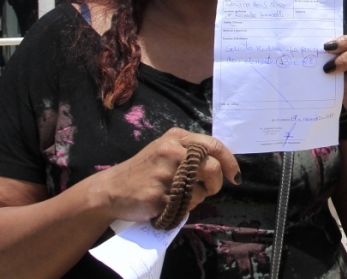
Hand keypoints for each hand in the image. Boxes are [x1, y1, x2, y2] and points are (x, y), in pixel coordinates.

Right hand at [88, 128, 241, 221]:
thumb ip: (191, 150)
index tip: (234, 176)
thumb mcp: (165, 149)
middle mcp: (172, 152)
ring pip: (201, 190)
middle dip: (216, 183)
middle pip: (212, 168)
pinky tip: (169, 204)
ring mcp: (165, 175)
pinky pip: (186, 206)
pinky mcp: (159, 196)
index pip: (214, 146)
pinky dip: (183, 208)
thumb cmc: (144, 170)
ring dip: (197, 197)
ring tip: (179, 195)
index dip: (229, 162)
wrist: (111, 190)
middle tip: (209, 189)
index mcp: (176, 138)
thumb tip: (223, 162)